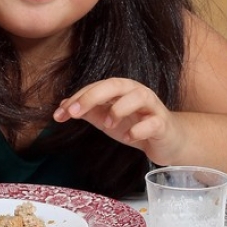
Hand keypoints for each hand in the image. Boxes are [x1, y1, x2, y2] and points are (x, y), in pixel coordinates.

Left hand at [53, 77, 184, 164]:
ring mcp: (152, 107)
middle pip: (115, 85)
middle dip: (92, 96)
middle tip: (74, 112)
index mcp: (121, 89)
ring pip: (138, 97)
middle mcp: (137, 92)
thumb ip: (88, 111)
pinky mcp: (163, 124)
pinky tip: (129, 138)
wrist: (166, 141)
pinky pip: (153, 123)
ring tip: (107, 125)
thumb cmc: (135, 125)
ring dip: (119, 109)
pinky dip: (138, 130)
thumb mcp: (107, 119)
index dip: (77, 98)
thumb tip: (63, 106)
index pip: (96, 87)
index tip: (60, 113)